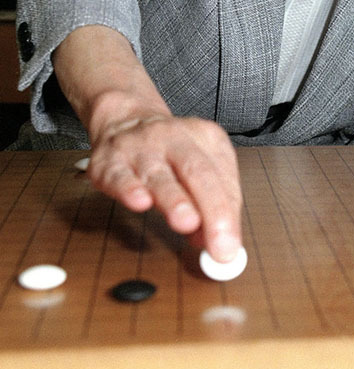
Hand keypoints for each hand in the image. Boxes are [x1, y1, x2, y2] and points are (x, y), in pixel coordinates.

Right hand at [52, 25, 241, 262]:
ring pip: (159, 175)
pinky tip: (140, 202)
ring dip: (175, 200)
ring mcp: (141, 148)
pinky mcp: (110, 161)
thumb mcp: (199, 166)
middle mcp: (175, 138)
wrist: (126, 121)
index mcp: (206, 137)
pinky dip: (130, 189)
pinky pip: (120, 176)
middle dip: (212, 209)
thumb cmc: (168, 152)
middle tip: (219, 243)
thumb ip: (209, 204)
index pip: (223, 177)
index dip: (228, 214)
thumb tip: (211, 243)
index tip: (229, 247)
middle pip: (198, 172)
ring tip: (187, 222)